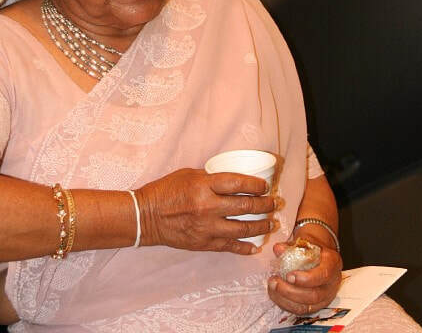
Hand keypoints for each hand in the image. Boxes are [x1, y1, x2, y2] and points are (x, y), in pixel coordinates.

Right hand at [137, 168, 273, 253]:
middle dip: (264, 205)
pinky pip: (230, 246)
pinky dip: (245, 247)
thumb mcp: (189, 174)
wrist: (148, 216)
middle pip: (245, 206)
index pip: (238, 183)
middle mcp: (207, 206)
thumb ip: (211, 177)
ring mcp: (206, 227)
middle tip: (274, 203)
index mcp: (204, 185)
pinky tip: (255, 246)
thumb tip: (233, 179)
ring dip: (260, 225)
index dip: (256, 184)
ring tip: (271, 222)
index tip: (265, 186)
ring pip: (242, 228)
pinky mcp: (204, 243)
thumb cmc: (167, 190)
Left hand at [268, 240, 341, 314]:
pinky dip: (285, 304)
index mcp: (332, 264)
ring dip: (285, 299)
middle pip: (314, 295)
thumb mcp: (305, 242)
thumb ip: (291, 246)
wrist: (319, 255)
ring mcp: (325, 297)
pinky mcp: (316, 306)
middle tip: (274, 282)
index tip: (289, 275)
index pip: (323, 275)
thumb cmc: (312, 249)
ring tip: (272, 287)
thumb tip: (278, 249)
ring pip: (307, 307)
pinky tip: (275, 294)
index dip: (306, 278)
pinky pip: (301, 311)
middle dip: (291, 291)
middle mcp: (331, 283)